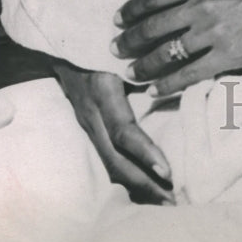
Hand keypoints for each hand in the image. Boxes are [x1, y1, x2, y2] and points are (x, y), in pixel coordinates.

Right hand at [53, 60, 174, 204]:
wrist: (57, 47)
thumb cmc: (98, 42)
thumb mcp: (119, 50)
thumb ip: (147, 63)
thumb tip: (184, 73)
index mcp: (102, 93)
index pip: (123, 132)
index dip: (145, 153)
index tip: (168, 172)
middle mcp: (92, 115)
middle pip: (116, 160)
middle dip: (145, 183)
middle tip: (173, 199)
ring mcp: (87, 125)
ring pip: (110, 164)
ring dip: (138, 184)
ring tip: (165, 199)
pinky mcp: (89, 130)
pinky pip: (107, 158)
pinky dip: (128, 174)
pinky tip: (146, 185)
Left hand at [112, 0, 241, 95]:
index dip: (130, 10)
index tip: (116, 20)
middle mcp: (202, 4)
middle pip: (152, 26)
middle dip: (128, 40)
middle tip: (114, 49)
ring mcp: (214, 32)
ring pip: (165, 53)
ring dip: (143, 65)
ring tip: (131, 73)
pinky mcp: (228, 56)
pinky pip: (189, 74)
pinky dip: (167, 84)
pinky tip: (155, 89)